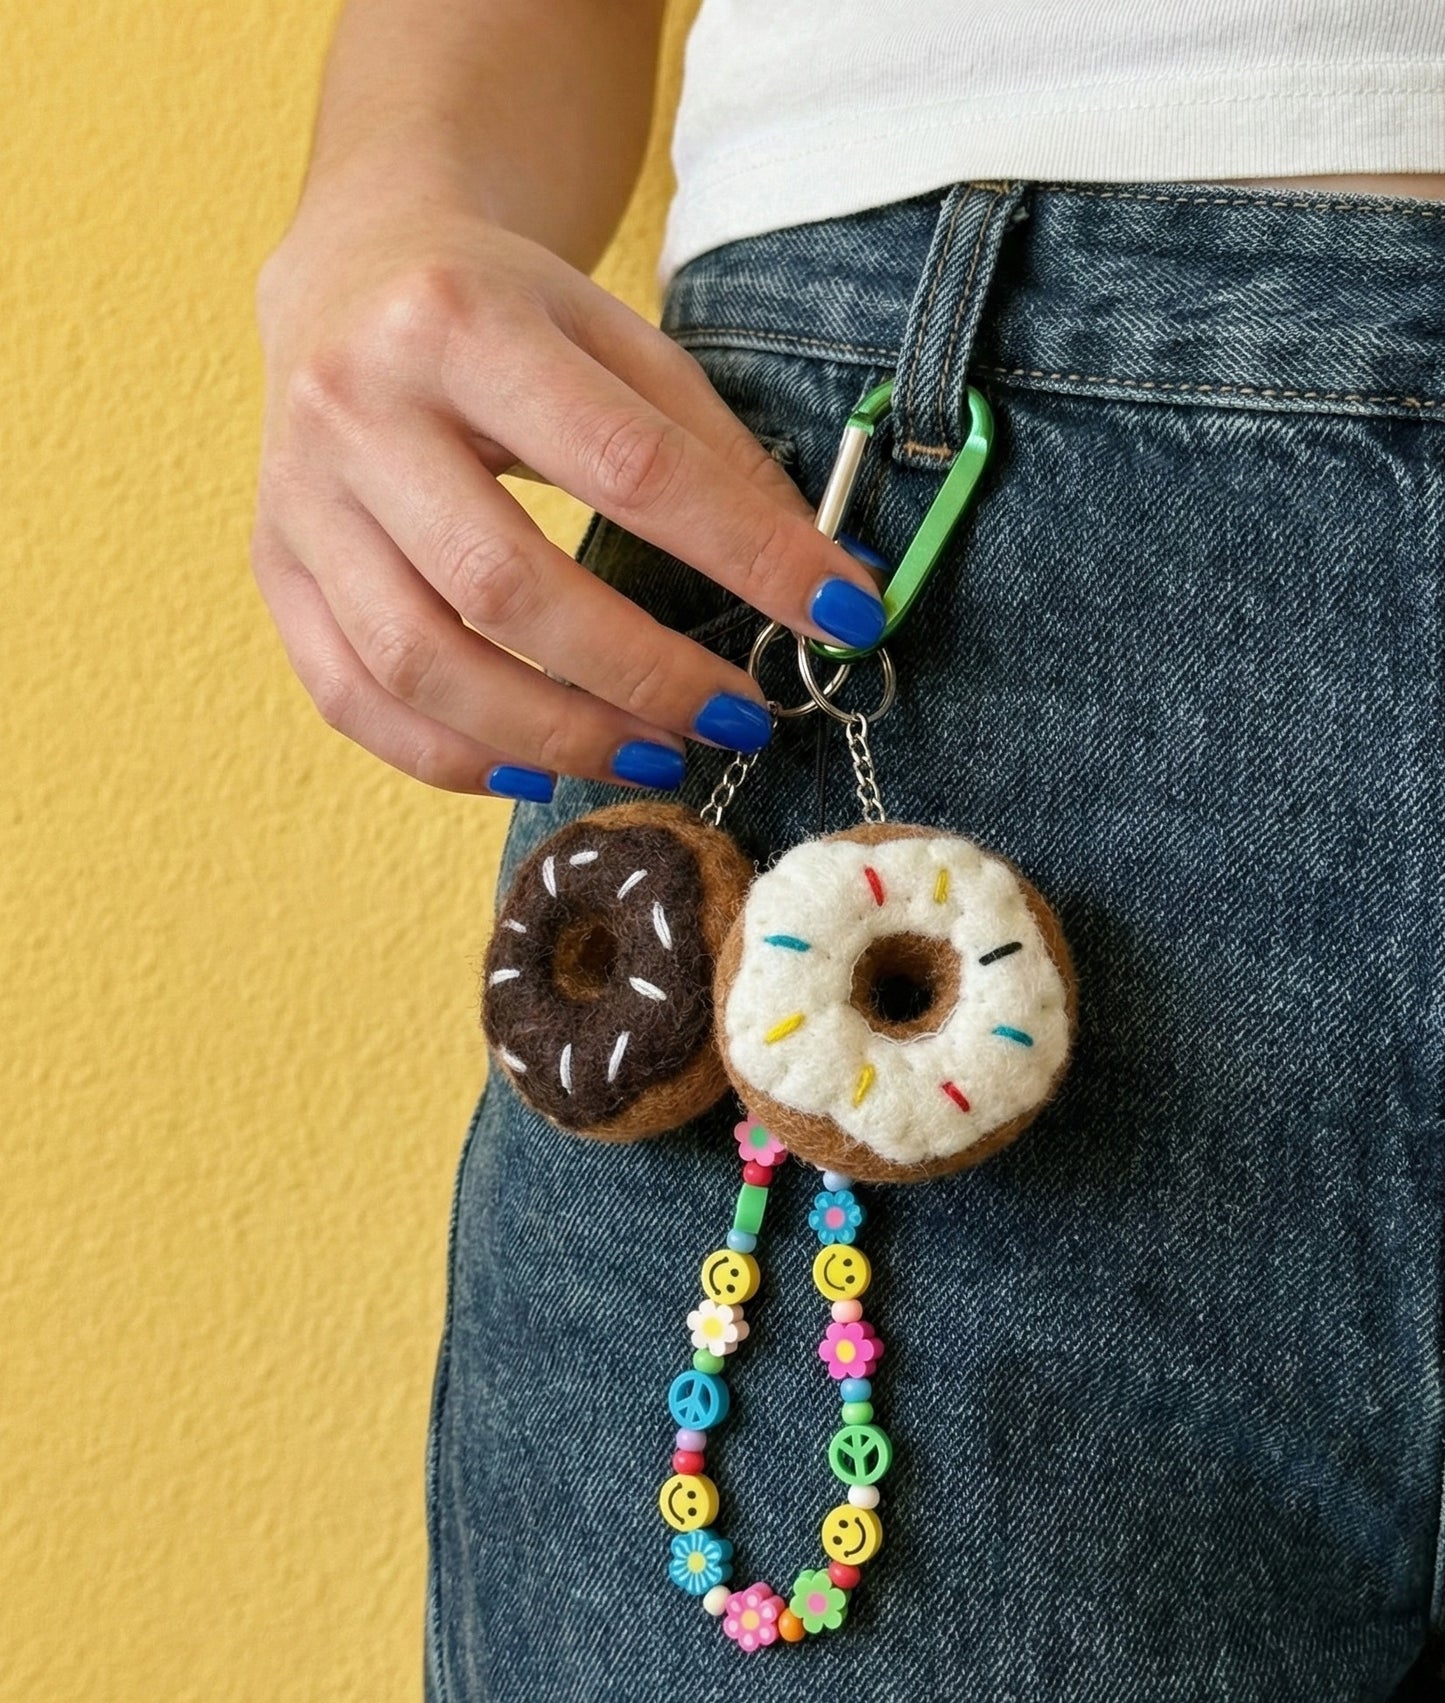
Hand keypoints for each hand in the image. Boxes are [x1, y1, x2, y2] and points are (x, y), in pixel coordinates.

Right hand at [250, 171, 886, 798]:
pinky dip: (454, 756)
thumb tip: (815, 580)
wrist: (348, 275)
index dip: (747, 555)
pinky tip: (541, 766)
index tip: (841, 616)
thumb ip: (708, 449)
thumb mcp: (616, 336)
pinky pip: (354, 698)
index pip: (627, 465)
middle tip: (738, 714)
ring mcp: (299, 500)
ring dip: (554, 734)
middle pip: (506, 586)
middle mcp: (357, 410)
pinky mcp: (273, 569)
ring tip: (655, 754)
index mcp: (458, 321)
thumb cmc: (500, 312)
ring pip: (420, 663)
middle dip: (642, 673)